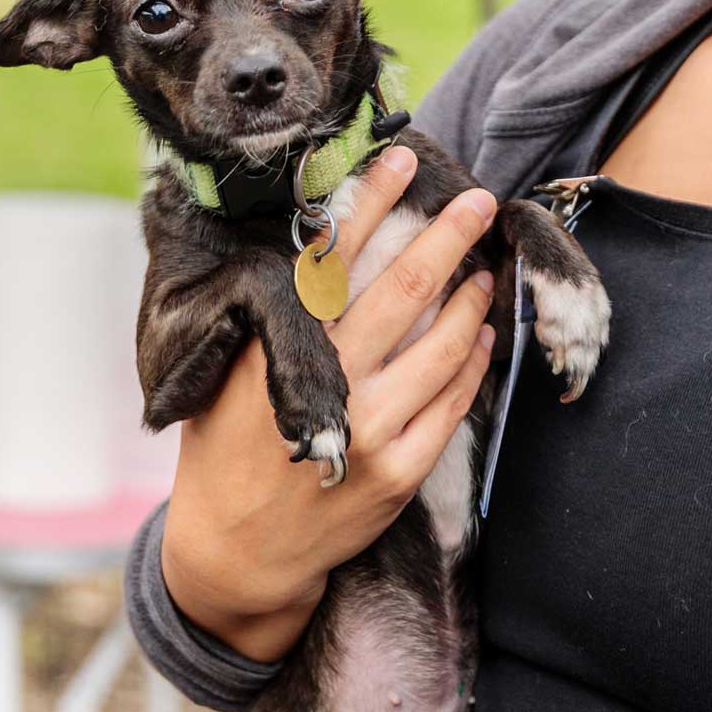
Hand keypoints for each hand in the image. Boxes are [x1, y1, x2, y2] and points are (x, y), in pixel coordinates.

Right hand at [159, 144, 497, 657]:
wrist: (237, 552)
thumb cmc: (227, 446)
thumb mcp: (230, 371)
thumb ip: (274, 316)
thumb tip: (317, 238)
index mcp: (279, 346)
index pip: (334, 256)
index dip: (372, 201)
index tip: (403, 160)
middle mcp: (330, 382)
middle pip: (403, 289)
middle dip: (447, 236)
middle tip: (478, 200)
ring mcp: (370, 429)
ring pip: (441, 346)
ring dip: (468, 299)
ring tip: (484, 269)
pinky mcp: (400, 472)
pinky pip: (451, 404)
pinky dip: (471, 362)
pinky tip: (480, 335)